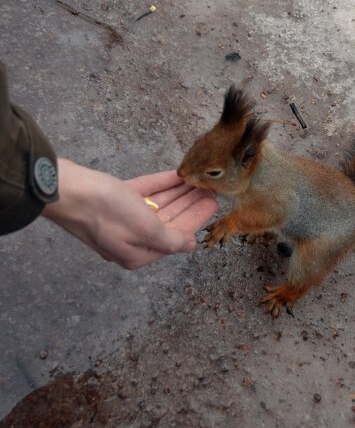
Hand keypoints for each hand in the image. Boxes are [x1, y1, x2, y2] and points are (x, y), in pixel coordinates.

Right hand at [42, 159, 216, 268]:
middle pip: (169, 219)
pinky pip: (144, 191)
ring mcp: (121, 217)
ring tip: (198, 179)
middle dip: (190, 203)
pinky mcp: (114, 198)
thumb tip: (189, 246)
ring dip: (178, 191)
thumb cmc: (105, 212)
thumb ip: (170, 238)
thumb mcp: (144, 229)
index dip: (196, 218)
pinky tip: (176, 174)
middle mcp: (130, 238)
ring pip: (158, 204)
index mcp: (137, 253)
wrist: (67, 190)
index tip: (213, 202)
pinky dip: (161, 184)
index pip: (176, 235)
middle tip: (210, 188)